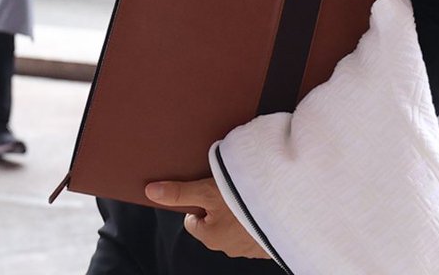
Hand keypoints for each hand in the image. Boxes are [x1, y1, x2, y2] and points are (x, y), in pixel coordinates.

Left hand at [145, 179, 269, 259]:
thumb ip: (179, 193)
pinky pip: (254, 229)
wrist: (287, 211)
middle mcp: (229, 247)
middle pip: (214, 222)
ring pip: (234, 226)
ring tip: (245, 194)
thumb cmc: (244, 203)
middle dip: (219, 206)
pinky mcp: (267, 243)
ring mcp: (250, 248)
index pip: (193, 220)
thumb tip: (151, 192)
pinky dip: (254, 218)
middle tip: (228, 189)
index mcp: (211, 237)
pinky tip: (260, 204)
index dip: (198, 202)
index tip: (208, 189)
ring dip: (238, 212)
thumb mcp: (207, 193)